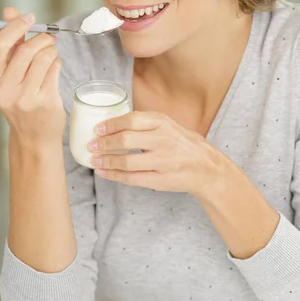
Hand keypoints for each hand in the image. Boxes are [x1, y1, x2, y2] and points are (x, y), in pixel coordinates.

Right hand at [0, 7, 65, 144]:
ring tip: (51, 54)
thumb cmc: (22, 101)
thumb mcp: (9, 75)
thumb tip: (11, 11)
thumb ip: (11, 43)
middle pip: (26, 50)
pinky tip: (54, 67)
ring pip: (44, 57)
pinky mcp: (46, 101)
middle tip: (48, 38)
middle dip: (41, 39)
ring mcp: (26, 97)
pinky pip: (55, 69)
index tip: (29, 18)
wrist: (34, 136)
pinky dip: (57, 62)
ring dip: (51, 50)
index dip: (15, 27)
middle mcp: (5, 90)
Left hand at [87, 111, 227, 196]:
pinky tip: (105, 173)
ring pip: (127, 162)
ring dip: (106, 162)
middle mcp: (164, 140)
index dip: (111, 125)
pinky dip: (115, 176)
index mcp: (164, 123)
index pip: (132, 120)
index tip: (97, 129)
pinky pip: (133, 179)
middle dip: (104, 143)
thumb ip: (146, 123)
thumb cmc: (182, 144)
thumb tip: (112, 123)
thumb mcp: (169, 126)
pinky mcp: (162, 180)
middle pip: (126, 140)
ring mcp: (164, 161)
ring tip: (95, 161)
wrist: (207, 168)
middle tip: (92, 145)